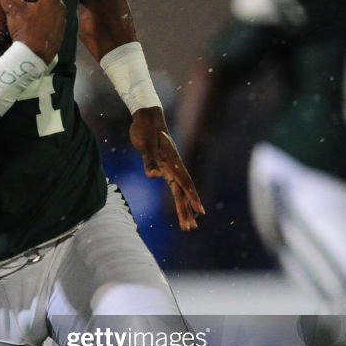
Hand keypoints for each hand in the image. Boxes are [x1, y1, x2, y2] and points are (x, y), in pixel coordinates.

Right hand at [0, 0, 65, 63]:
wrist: (33, 56)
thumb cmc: (25, 30)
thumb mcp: (13, 10)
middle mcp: (60, 7)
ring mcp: (62, 21)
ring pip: (57, 6)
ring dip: (49, 1)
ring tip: (38, 1)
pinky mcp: (61, 33)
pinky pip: (57, 19)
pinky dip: (50, 15)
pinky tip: (41, 19)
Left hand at [129, 107, 204, 230]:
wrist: (146, 117)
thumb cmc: (146, 129)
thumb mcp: (145, 144)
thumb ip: (149, 160)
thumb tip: (153, 176)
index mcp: (172, 162)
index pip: (184, 183)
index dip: (192, 197)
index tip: (200, 212)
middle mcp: (174, 167)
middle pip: (183, 192)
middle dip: (187, 211)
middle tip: (190, 229)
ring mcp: (170, 167)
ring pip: (179, 192)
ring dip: (183, 208)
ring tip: (187, 226)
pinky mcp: (163, 167)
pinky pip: (173, 186)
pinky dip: (177, 198)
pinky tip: (181, 209)